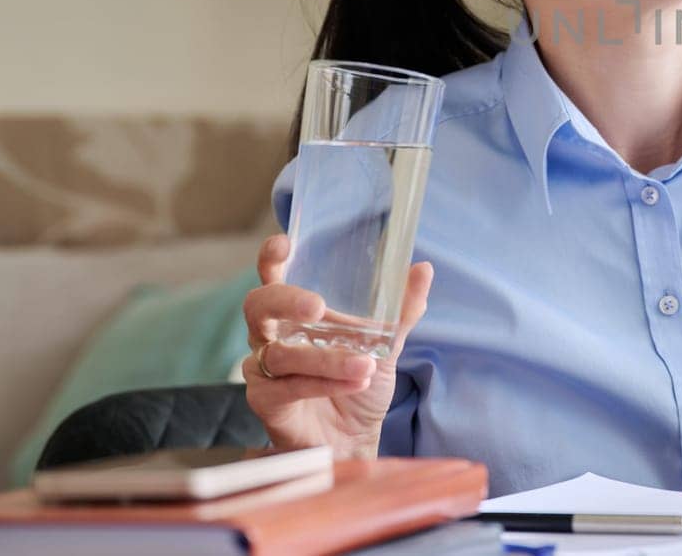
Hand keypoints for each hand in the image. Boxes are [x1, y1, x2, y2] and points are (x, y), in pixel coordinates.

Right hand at [241, 233, 432, 458]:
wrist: (356, 438)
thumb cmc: (359, 383)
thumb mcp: (386, 345)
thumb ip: (401, 310)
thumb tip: (423, 268)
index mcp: (295, 314)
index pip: (272, 278)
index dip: (270, 259)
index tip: (283, 243)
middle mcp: (272, 336)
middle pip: (258, 306)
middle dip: (285, 300)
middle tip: (317, 307)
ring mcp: (264, 369)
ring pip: (281, 353)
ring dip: (327, 359)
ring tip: (366, 365)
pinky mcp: (265, 401)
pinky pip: (287, 386)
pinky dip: (323, 383)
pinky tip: (355, 381)